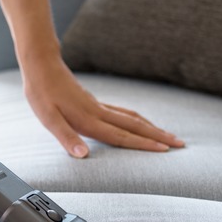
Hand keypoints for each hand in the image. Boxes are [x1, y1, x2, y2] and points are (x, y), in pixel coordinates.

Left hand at [23, 56, 184, 157]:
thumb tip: (83, 156)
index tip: (165, 151)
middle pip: (134, 126)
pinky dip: (136, 119)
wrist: (41, 65)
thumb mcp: (47, 118)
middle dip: (158, 136)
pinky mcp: (93, 101)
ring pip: (131, 117)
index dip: (143, 145)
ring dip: (150, 127)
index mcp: (88, 120)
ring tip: (167, 135)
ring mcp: (97, 105)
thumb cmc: (41, 93)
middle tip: (180, 144)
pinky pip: (122, 112)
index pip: (121, 136)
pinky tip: (137, 122)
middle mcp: (98, 112)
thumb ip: (66, 138)